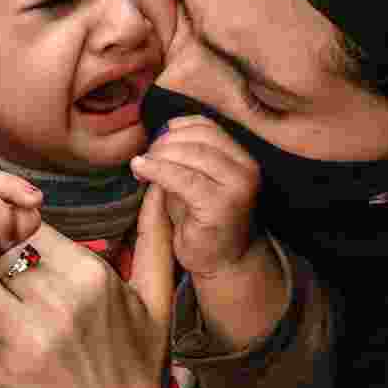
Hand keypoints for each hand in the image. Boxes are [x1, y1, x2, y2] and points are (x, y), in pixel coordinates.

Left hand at [0, 193, 177, 387]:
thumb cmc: (138, 368)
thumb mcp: (157, 302)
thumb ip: (155, 241)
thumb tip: (162, 190)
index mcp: (92, 276)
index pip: (27, 225)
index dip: (11, 230)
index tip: (11, 244)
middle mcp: (59, 302)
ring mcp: (28, 337)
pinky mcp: (1, 370)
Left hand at [130, 115, 260, 278]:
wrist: (223, 261)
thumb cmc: (203, 220)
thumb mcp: (195, 179)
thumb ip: (184, 155)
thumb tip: (159, 134)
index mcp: (242, 157)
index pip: (207, 126)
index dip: (176, 128)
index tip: (155, 140)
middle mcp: (246, 169)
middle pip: (198, 137)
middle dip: (165, 142)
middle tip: (145, 156)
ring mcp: (237, 187)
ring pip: (191, 154)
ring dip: (159, 156)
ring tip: (141, 166)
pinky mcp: (220, 205)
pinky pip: (183, 178)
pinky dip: (157, 170)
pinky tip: (141, 170)